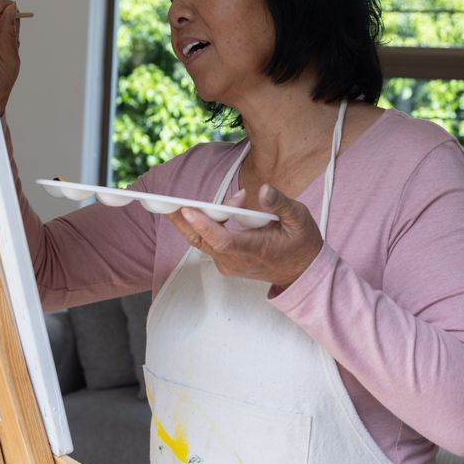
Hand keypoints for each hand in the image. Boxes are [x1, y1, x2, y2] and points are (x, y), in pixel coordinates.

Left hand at [166, 184, 322, 289]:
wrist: (301, 273)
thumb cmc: (301, 243)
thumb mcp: (300, 219)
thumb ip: (280, 204)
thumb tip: (264, 190)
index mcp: (254, 249)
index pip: (223, 240)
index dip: (204, 225)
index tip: (187, 209)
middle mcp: (236, 260)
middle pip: (202, 241)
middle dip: (181, 221)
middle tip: (162, 202)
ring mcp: (229, 263)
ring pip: (201, 241)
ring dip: (189, 221)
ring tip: (171, 202)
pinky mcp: (226, 261)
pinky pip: (207, 242)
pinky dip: (202, 225)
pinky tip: (201, 209)